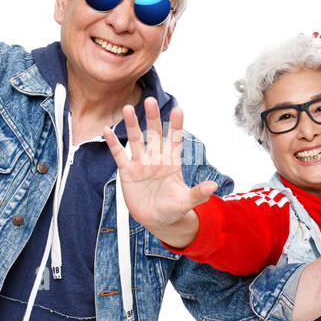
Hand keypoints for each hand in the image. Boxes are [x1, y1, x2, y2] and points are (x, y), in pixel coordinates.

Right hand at [104, 97, 216, 245]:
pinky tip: (107, 130)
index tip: (178, 110)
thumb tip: (213, 186)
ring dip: (132, 124)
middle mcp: (156, 159)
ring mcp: (140, 164)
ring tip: (127, 108)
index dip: (176, 125)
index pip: (174, 140)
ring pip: (136, 140)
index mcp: (171, 163)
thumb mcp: (186, 202)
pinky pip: (119, 155)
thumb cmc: (173, 209)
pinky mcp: (127, 172)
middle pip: (154, 134)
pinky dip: (113, 143)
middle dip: (152, 117)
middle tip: (150, 100)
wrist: (157, 220)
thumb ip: (198, 193)